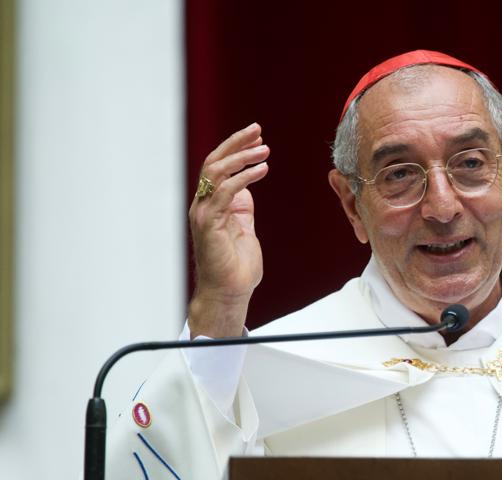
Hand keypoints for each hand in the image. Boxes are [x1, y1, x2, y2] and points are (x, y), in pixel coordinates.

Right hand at [187, 122, 269, 337]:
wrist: (229, 293)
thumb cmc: (236, 267)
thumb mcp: (243, 228)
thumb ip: (242, 208)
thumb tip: (247, 189)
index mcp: (211, 204)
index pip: (218, 167)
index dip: (235, 149)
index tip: (257, 138)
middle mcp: (203, 205)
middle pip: (214, 163)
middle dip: (235, 143)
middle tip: (257, 130)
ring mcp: (204, 214)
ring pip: (216, 172)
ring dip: (241, 157)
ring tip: (264, 149)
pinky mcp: (209, 224)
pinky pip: (225, 192)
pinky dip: (244, 178)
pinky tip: (262, 170)